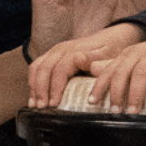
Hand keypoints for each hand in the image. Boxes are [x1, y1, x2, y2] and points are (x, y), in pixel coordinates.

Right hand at [26, 23, 143, 106]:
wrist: (111, 38)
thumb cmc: (112, 50)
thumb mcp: (109, 55)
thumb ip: (95, 59)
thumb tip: (77, 59)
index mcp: (74, 51)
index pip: (58, 70)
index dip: (54, 88)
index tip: (54, 104)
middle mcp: (61, 49)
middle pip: (43, 69)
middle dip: (40, 90)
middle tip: (42, 108)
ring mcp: (54, 51)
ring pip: (36, 67)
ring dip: (34, 87)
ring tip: (35, 105)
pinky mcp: (51, 55)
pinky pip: (36, 67)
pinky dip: (33, 82)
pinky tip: (35, 96)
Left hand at [87, 25, 145, 111]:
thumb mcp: (136, 60)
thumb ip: (117, 66)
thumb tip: (92, 70)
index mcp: (127, 56)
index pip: (108, 71)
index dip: (99, 86)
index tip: (92, 103)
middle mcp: (137, 53)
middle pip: (121, 72)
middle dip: (116, 93)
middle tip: (115, 111)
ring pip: (140, 73)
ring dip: (136, 94)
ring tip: (134, 111)